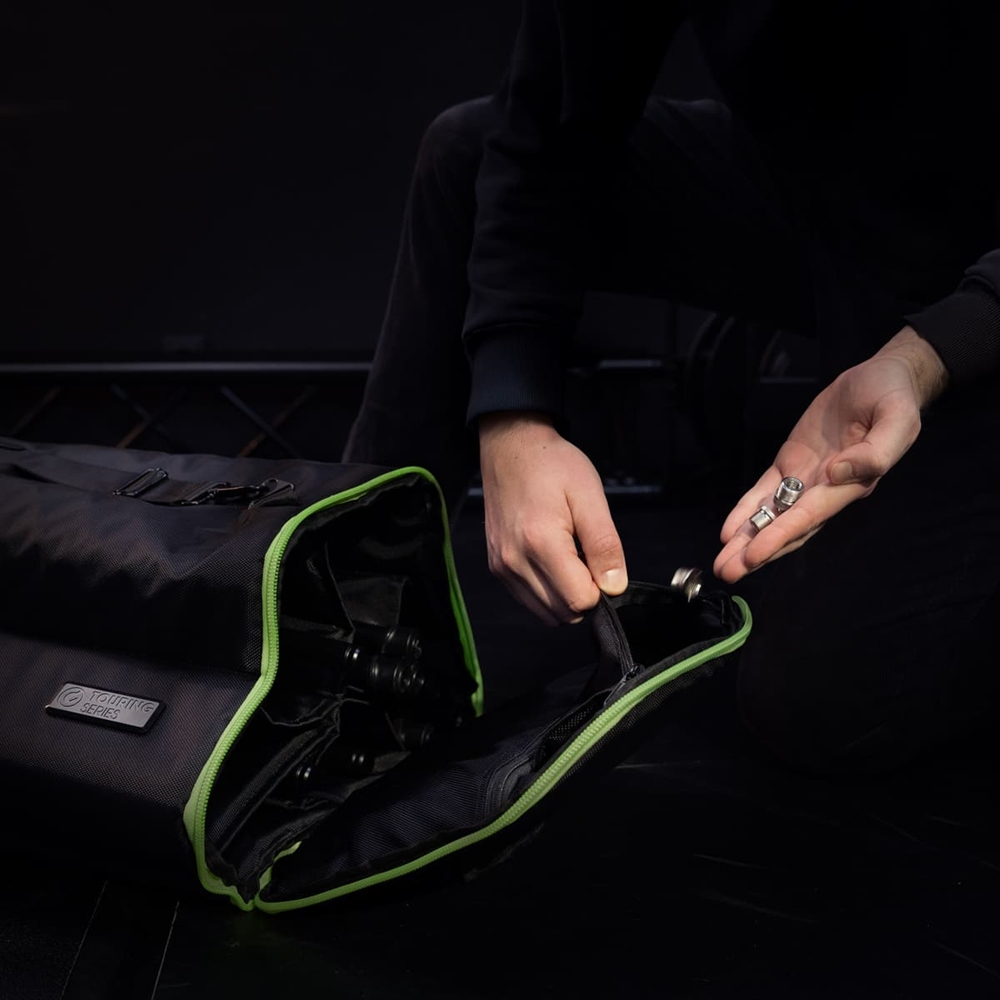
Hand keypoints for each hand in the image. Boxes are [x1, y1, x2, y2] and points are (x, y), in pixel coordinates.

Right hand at [478, 411, 627, 624]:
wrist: (511, 446)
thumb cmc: (551, 464)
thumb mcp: (590, 496)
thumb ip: (604, 545)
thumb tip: (614, 587)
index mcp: (541, 542)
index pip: (580, 600)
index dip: (601, 588)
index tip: (600, 561)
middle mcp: (515, 560)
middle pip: (564, 613)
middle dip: (584, 594)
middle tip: (586, 556)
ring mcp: (502, 566)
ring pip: (546, 612)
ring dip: (565, 596)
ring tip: (570, 556)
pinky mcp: (496, 566)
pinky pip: (529, 600)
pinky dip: (548, 591)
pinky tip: (553, 560)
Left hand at [713, 326, 948, 583]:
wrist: (882, 377)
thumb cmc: (894, 399)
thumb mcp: (897, 419)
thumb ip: (876, 451)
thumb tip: (838, 474)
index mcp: (851, 485)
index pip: (809, 516)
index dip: (781, 536)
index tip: (755, 554)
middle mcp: (826, 489)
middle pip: (786, 527)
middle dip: (757, 551)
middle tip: (727, 572)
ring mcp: (806, 477)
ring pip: (772, 515)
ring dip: (747, 539)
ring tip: (722, 563)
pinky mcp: (792, 462)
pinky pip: (765, 491)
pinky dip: (747, 510)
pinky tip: (729, 529)